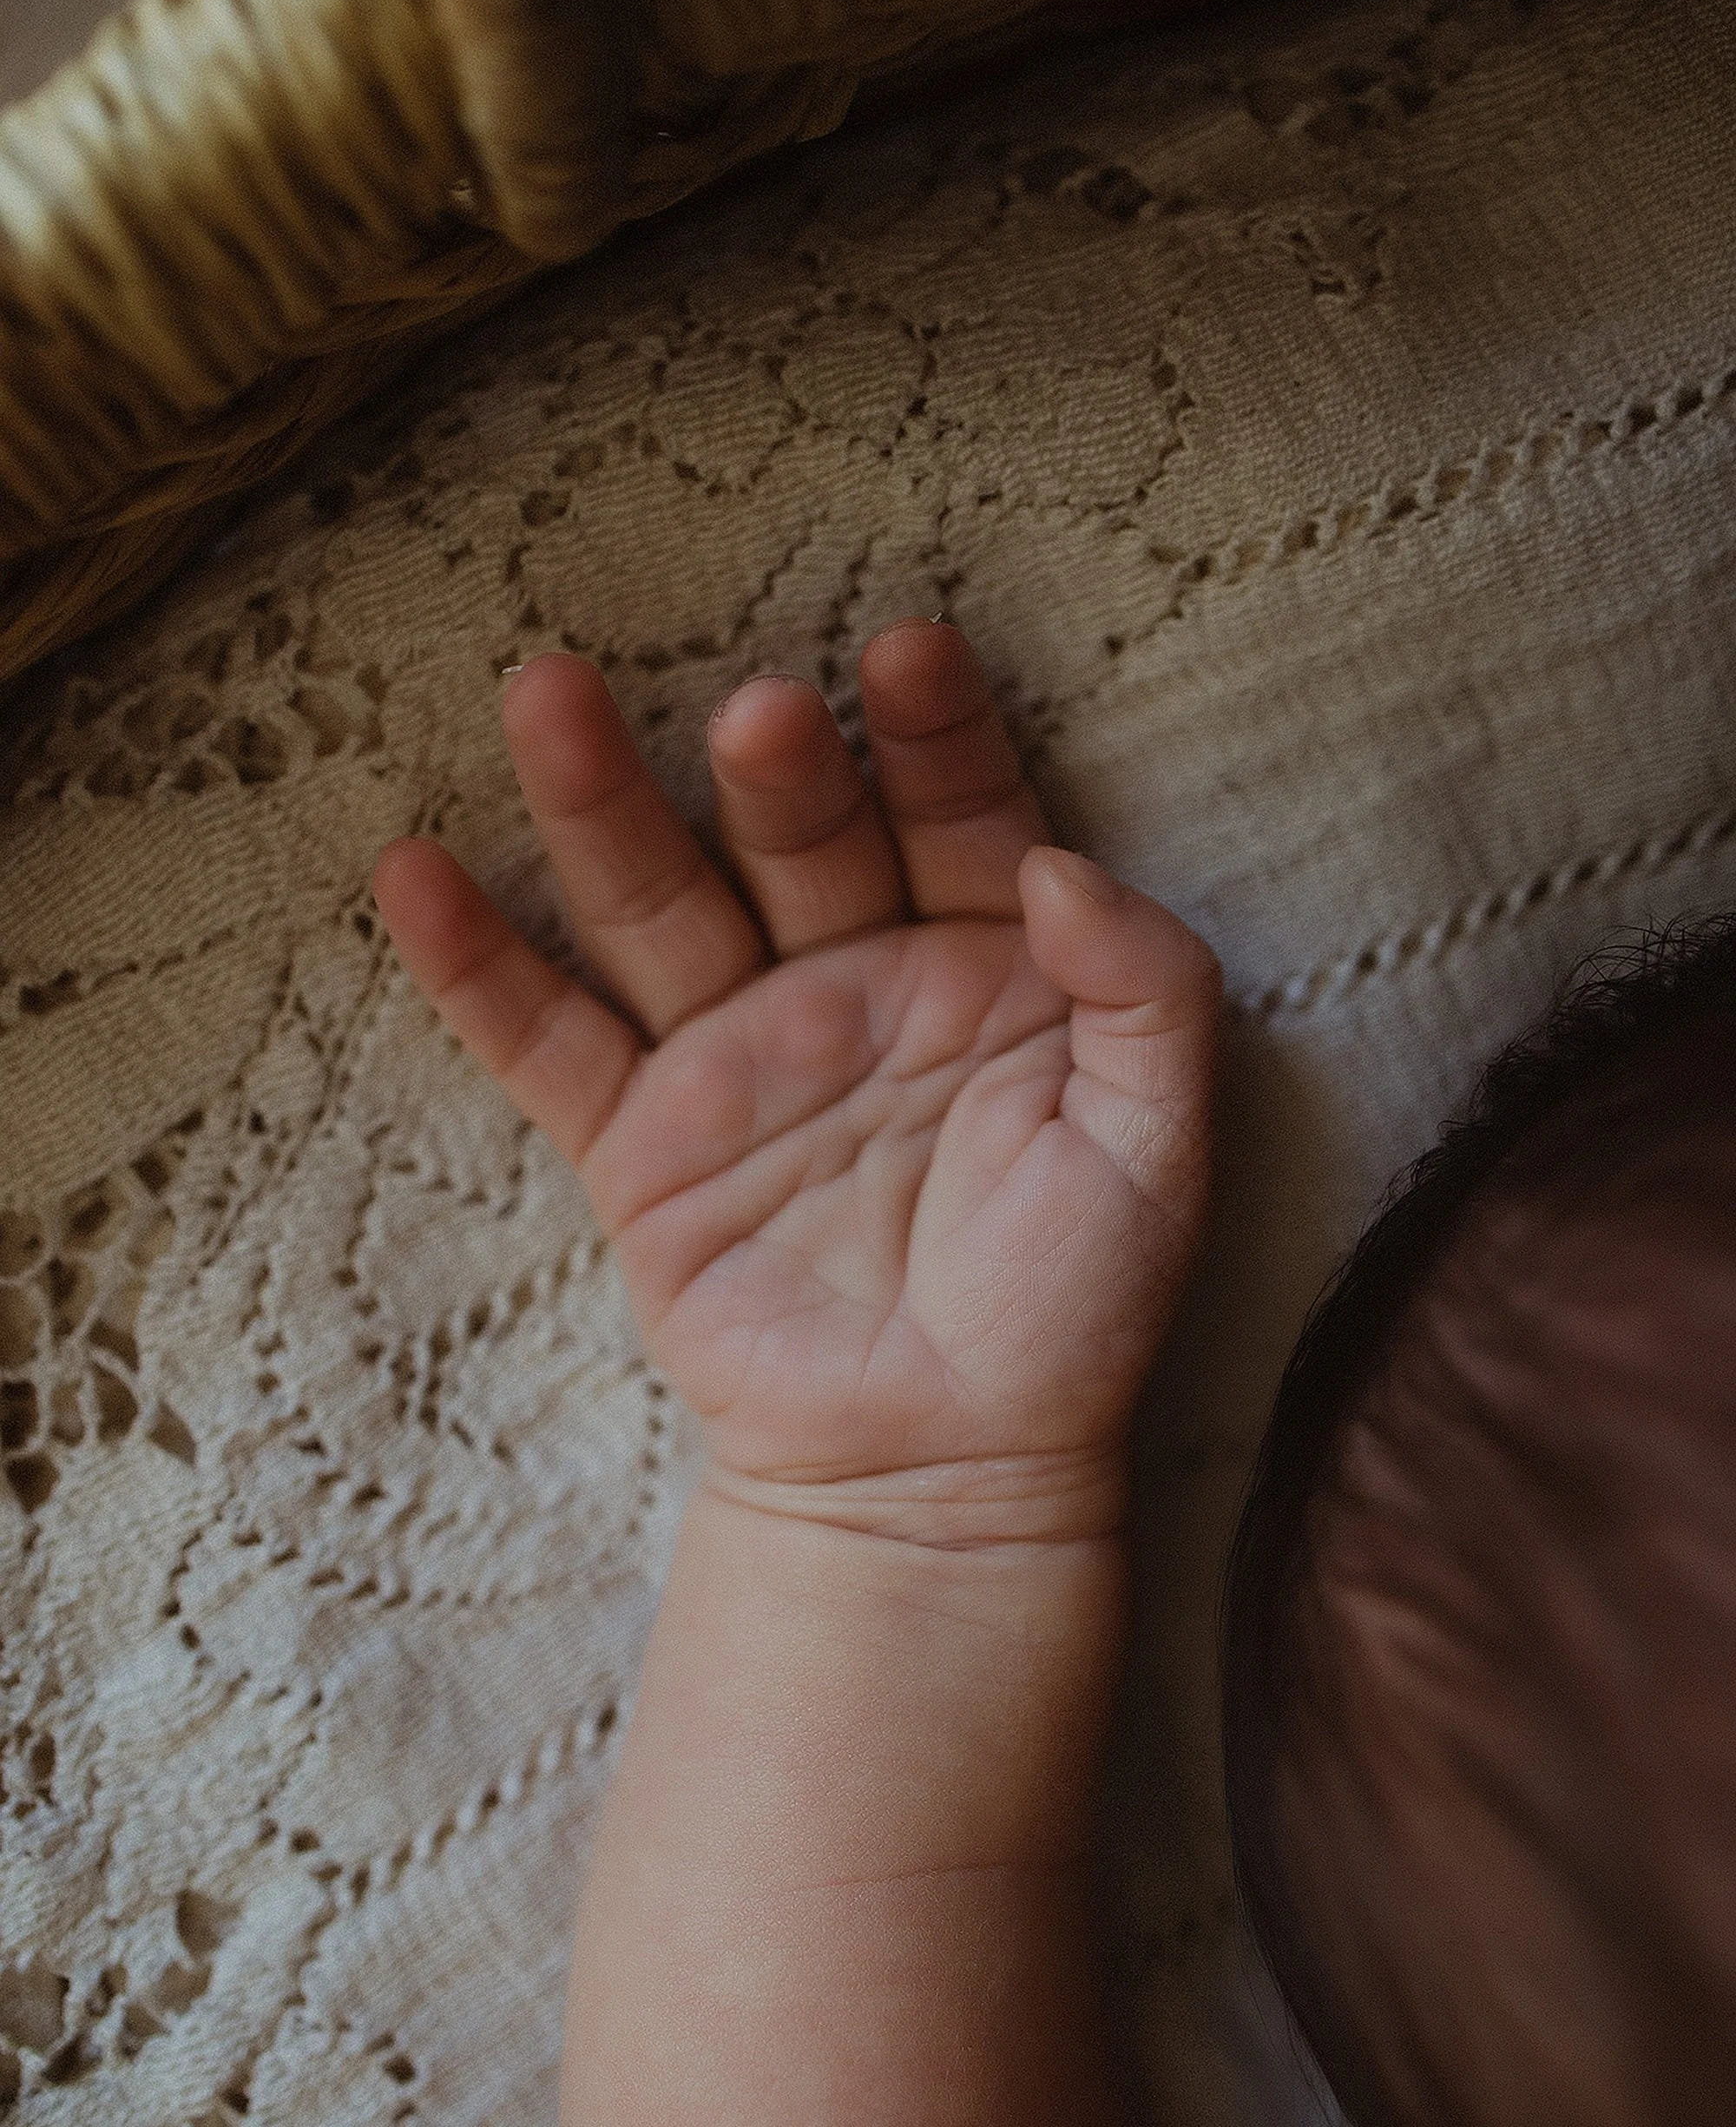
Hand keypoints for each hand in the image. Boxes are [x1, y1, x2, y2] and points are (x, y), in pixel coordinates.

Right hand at [374, 622, 1219, 1545]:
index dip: (936, 736)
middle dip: (777, 772)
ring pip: (657, 906)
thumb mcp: (1158, 1148)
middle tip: (763, 713)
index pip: (956, 815)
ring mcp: (734, 1056)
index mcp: (982, 964)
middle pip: (795, 840)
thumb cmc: (1071, 1312)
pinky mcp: (639, 1146)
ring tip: (546, 694)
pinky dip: (480, 969)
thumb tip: (1057, 860)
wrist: (949, 1474)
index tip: (911, 652)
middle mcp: (848, 981)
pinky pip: (549, 1046)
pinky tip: (415, 874)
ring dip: (599, 805)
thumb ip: (1146, 991)